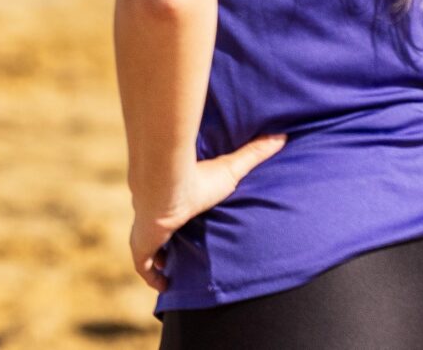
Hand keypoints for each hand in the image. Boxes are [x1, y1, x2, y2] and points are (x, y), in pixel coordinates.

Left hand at [127, 133, 284, 290]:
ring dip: (158, 260)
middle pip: (156, 229)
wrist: (166, 182)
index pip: (171, 209)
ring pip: (146, 248)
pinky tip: (164, 286)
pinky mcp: (141, 244)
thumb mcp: (231, 169)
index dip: (177, 219)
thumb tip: (281, 135)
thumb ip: (253, 154)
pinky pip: (142, 266)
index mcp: (173, 198)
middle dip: (165, 241)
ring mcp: (145, 229)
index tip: (187, 226)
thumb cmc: (197, 176)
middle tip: (181, 254)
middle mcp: (154, 212)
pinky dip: (151, 277)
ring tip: (173, 273)